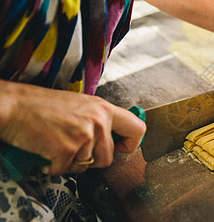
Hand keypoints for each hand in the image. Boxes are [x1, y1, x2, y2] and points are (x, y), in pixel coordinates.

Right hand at [0, 81, 145, 174]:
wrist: (16, 106)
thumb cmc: (43, 105)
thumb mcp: (81, 104)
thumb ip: (99, 118)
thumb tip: (113, 135)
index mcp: (104, 108)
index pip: (137, 129)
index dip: (131, 143)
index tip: (120, 147)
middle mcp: (98, 120)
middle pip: (109, 157)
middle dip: (92, 159)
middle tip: (75, 148)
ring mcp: (84, 135)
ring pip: (89, 166)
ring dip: (72, 162)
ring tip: (59, 145)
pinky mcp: (68, 149)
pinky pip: (67, 170)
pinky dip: (55, 166)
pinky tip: (47, 151)